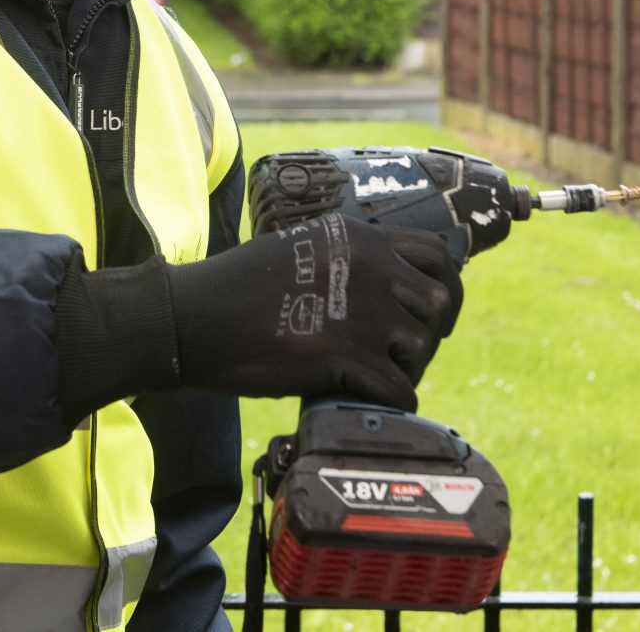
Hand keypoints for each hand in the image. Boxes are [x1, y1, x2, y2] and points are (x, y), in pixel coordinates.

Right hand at [165, 212, 462, 410]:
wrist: (197, 318)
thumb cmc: (237, 287)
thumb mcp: (300, 247)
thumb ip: (344, 258)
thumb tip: (376, 280)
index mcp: (360, 237)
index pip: (436, 253)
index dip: (443, 285)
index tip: (431, 310)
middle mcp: (371, 268)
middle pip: (439, 302)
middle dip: (428, 330)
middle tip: (405, 351)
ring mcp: (363, 313)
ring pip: (422, 348)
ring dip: (407, 367)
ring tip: (380, 377)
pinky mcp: (347, 358)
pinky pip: (400, 390)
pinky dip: (392, 402)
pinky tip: (369, 401)